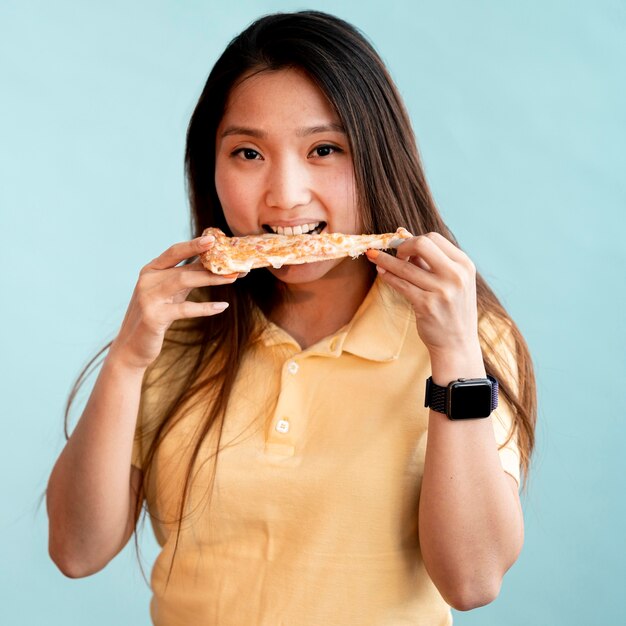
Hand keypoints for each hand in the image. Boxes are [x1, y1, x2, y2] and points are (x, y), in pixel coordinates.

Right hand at [109, 235, 238, 370]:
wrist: (132, 346)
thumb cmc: (156, 315)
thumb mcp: (170, 293)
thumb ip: (185, 277)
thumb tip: (214, 263)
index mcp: (151, 270)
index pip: (174, 252)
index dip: (193, 245)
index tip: (213, 239)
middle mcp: (148, 281)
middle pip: (184, 268)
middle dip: (212, 266)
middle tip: (236, 265)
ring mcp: (149, 298)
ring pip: (184, 282)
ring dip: (211, 280)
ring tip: (233, 278)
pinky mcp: (154, 317)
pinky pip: (185, 309)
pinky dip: (206, 308)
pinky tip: (223, 306)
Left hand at [366, 232, 480, 361]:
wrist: (457, 343)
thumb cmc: (451, 308)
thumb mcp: (450, 280)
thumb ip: (429, 259)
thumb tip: (402, 233)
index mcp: (464, 264)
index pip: (434, 238)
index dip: (413, 239)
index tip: (401, 246)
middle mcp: (456, 275)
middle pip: (422, 244)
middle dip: (401, 246)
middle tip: (393, 253)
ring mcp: (442, 291)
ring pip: (405, 267)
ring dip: (385, 260)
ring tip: (374, 257)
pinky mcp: (426, 305)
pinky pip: (400, 284)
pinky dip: (388, 276)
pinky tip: (381, 273)